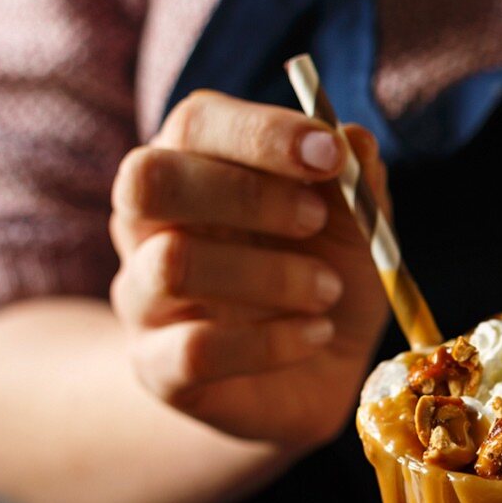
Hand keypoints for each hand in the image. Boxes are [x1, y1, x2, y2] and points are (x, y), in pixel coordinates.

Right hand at [109, 90, 390, 446]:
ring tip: (328, 290)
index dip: (261, 132)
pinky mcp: (157, 368)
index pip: (196, 123)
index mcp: (193, 169)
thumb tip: (355, 138)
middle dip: (244, 194)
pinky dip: (271, 341)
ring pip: (173, 265)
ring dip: (270, 275)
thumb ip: (355, 187)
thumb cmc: (327, 283)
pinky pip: (196, 348)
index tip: (330, 154)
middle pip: (149, 180)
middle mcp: (149, 226)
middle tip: (316, 221)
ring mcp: (144, 298)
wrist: (318, 379)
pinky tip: (316, 336)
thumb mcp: (357, 234)